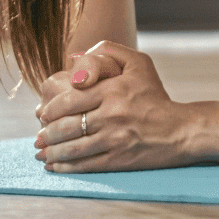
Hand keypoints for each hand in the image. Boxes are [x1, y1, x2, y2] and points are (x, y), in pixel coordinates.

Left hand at [34, 41, 194, 172]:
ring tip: (41, 151)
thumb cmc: (155, 95)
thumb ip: (107, 52)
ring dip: (51, 151)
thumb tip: (73, 58)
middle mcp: (111, 114)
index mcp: (113, 90)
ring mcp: (114, 139)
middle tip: (39, 134)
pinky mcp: (118, 159)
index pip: (69, 99)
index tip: (43, 113)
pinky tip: (54, 166)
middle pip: (66, 125)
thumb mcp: (138, 62)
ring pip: (71, 147)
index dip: (50, 108)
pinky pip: (84, 164)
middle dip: (46, 132)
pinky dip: (65, 167)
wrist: (179, 129)